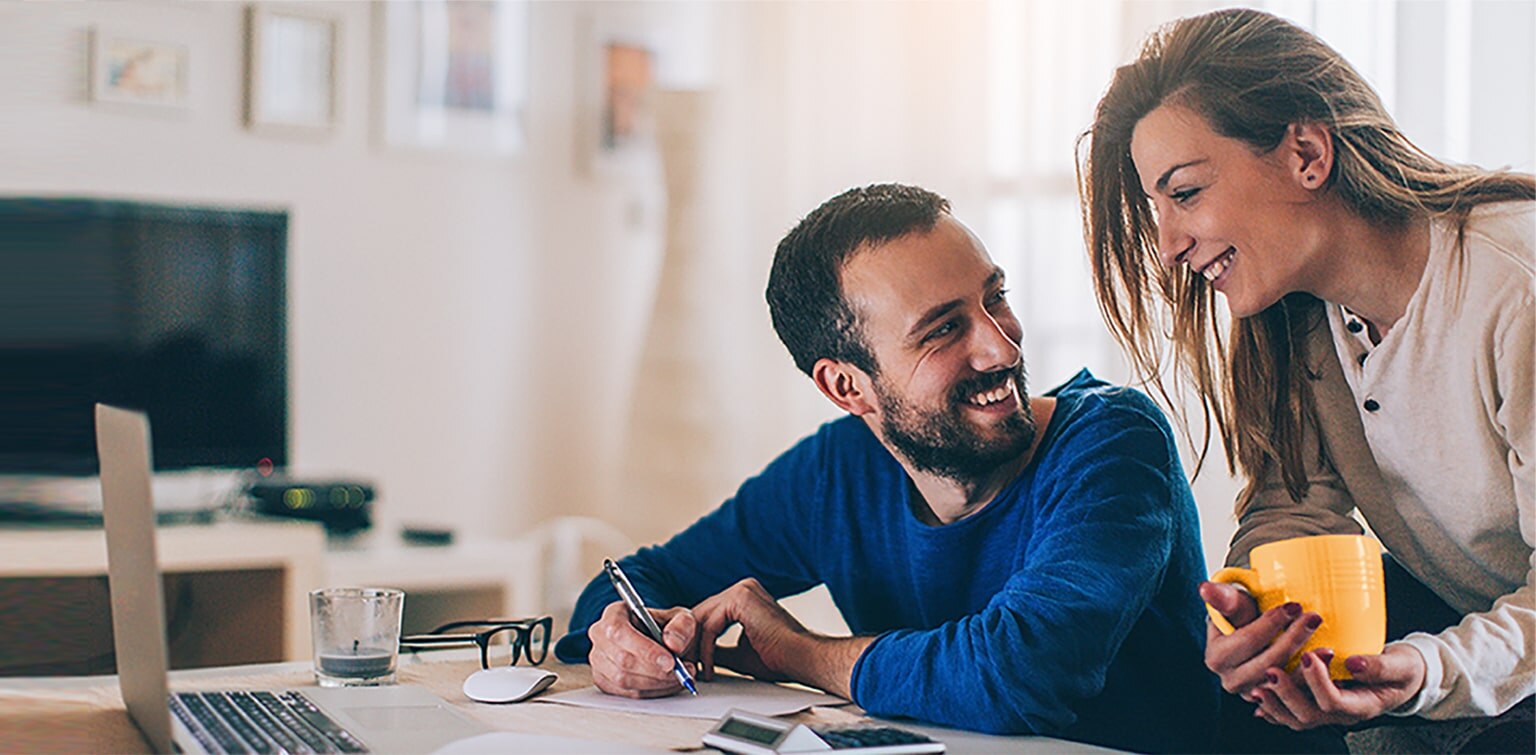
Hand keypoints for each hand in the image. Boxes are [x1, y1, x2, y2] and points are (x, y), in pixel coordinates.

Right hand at [586, 600, 697, 698]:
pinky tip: (667, 684)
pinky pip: (626, 693)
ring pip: (623, 680)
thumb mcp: (683, 619)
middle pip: (621, 659)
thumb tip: (673, 644)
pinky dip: (652, 692)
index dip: (644, 649)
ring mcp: (599, 660)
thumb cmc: (670, 628)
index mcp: (615, 613)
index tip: (670, 661)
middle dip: (655, 671)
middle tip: (680, 672)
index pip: (620, 632)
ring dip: (656, 683)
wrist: (668, 645)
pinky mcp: (604, 681)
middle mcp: (601, 636)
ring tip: (678, 677)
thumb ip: (682, 626)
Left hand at [692, 578, 811, 683]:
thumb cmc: (780, 658)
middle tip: (683, 665)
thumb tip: (697, 653)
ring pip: (702, 618)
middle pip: (701, 613)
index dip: (694, 638)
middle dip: (690, 641)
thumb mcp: (739, 653)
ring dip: (695, 646)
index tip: (688, 660)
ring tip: (693, 668)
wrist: (802, 658)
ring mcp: (742, 590)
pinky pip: (711, 624)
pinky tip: (709, 666)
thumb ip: (718, 649)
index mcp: (744, 598)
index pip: (708, 614)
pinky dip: (706, 647)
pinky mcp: (741, 598)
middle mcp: (743, 589)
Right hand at [1201, 581, 1321, 699]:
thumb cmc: (1242, 616)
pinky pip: (1295, 693)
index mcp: (1216, 658)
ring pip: (1282, 682)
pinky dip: (1312, 679)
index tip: (1294, 606)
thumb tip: (1205, 587)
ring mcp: (1253, 694)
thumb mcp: (1233, 604)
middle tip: (1314, 618)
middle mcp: (1231, 681)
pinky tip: (1326, 662)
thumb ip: (1223, 597)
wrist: (1251, 636)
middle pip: (1267, 663)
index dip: (1271, 623)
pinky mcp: (1273, 701)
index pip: (1247, 640)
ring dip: (1306, 664)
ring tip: (1325, 646)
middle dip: (1293, 639)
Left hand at [1254, 644, 1426, 729]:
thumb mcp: (1401, 665)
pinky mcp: (1319, 705)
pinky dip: (1274, 708)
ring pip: (1297, 719)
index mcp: (1363, 705)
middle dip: (1287, 694)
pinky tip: (1258, 698)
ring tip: (1257, 686)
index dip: (1318, 682)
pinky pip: (1293, 714)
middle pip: (1310, 714)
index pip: (1335, 702)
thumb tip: (1353, 663)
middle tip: (1271, 671)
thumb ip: (1379, 667)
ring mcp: (1329, 712)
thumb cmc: (1403, 670)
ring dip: (1275, 703)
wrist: (1404, 677)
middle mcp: (1343, 714)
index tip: (1308, 656)